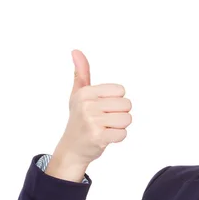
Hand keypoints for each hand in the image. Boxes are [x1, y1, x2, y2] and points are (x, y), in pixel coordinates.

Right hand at [53, 49, 131, 167]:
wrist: (72, 148)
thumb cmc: (78, 119)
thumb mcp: (78, 95)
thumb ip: (81, 73)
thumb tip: (76, 51)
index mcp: (85, 92)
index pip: (121, 91)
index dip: (116, 101)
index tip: (102, 108)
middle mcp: (87, 105)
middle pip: (127, 105)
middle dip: (120, 115)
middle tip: (104, 121)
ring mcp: (92, 121)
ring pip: (127, 119)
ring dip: (119, 127)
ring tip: (105, 128)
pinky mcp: (98, 137)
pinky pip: (123, 134)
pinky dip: (117, 137)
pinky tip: (105, 137)